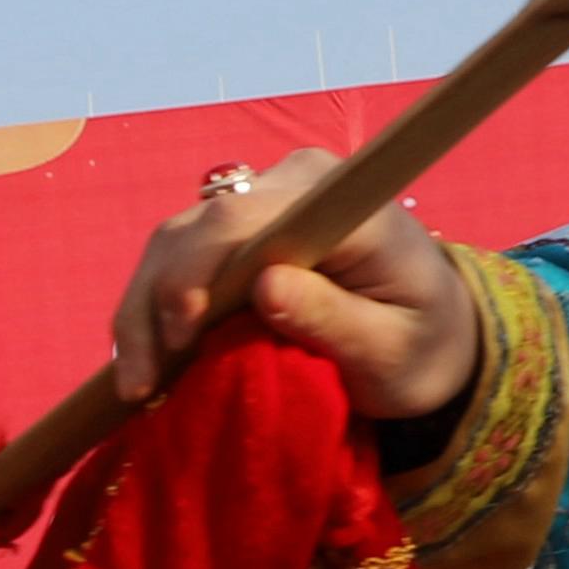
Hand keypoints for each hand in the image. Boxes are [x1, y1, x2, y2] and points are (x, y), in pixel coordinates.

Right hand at [108, 150, 478, 421]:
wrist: (433, 329)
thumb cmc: (421, 342)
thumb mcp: (392, 350)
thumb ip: (335, 318)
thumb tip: (267, 287)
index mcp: (337, 199)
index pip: (242, 217)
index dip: (197, 269)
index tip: (183, 334)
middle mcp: (290, 184)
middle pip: (193, 230)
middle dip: (154, 305)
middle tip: (139, 384)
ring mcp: (259, 202)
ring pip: (172, 245)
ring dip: (142, 314)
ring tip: (135, 384)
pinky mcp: (238, 231)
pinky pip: (178, 262)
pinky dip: (153, 314)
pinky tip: (145, 365)